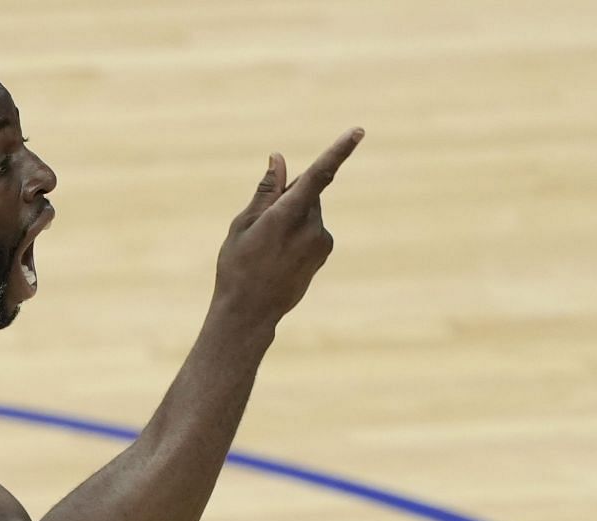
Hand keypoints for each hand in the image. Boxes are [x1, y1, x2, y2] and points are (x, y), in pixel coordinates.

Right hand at [212, 128, 364, 325]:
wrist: (251, 313)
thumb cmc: (238, 266)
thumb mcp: (244, 224)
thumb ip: (266, 190)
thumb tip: (280, 158)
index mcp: (287, 216)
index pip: (318, 176)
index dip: (338, 151)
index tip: (358, 131)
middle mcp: (311, 227)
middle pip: (306, 191)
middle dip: (288, 195)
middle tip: (262, 223)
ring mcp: (321, 241)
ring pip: (309, 209)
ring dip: (293, 215)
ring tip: (269, 245)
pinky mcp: (325, 250)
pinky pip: (313, 227)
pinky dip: (299, 230)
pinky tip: (281, 254)